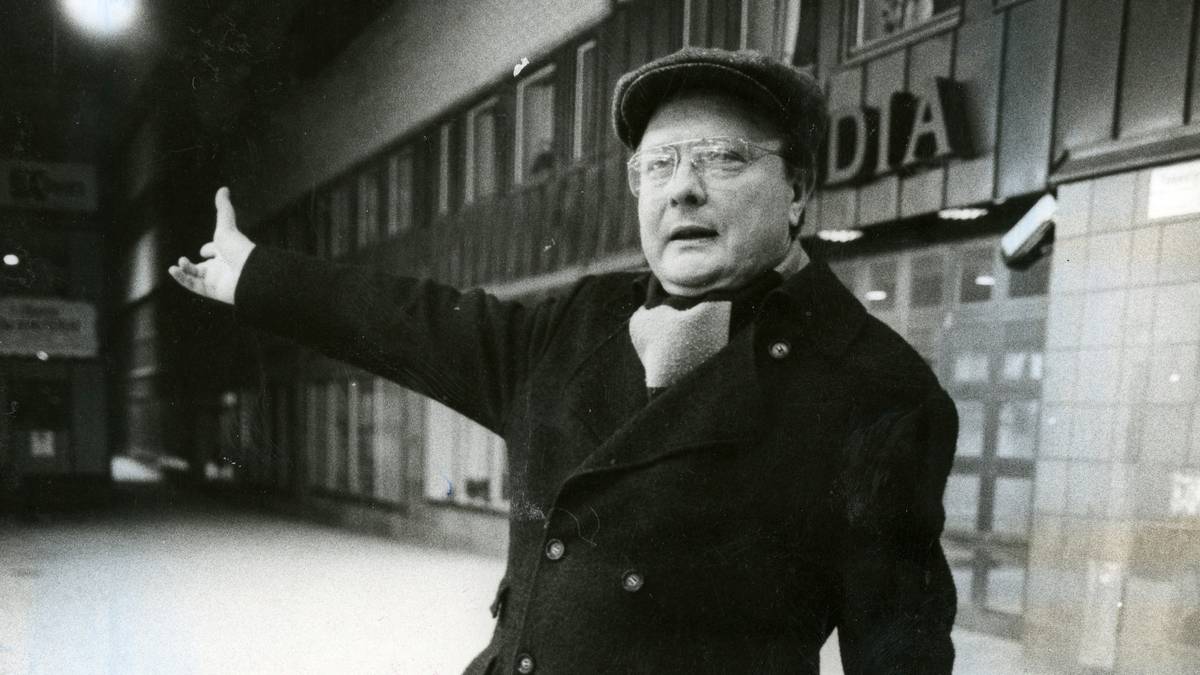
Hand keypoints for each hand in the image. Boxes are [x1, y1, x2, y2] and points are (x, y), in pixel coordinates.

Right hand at [168, 187, 255, 304]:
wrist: (248, 274)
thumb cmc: (238, 248)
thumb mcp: (226, 225)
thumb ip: (223, 208)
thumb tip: (223, 188)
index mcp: (228, 252)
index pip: (216, 252)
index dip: (210, 249)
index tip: (205, 249)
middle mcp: (223, 267)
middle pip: (204, 267)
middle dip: (192, 264)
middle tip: (183, 260)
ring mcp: (218, 281)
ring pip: (196, 277)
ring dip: (184, 270)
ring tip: (178, 264)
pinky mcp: (213, 291)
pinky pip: (194, 286)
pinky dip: (182, 279)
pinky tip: (174, 270)